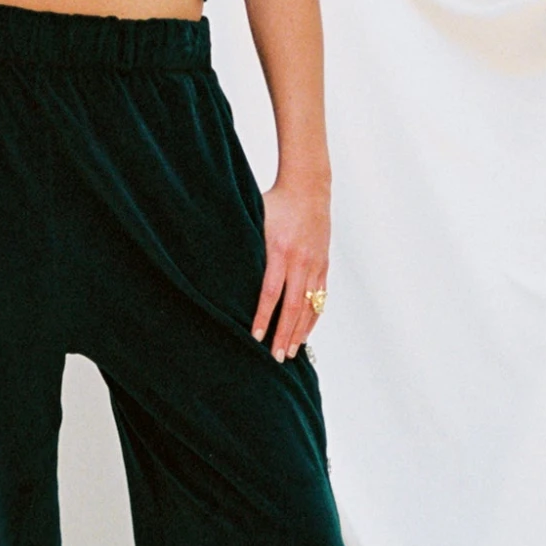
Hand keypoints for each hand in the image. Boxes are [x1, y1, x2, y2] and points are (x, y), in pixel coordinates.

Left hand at [252, 176, 330, 361]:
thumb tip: (221, 270)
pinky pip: (320, 297)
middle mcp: (300, 260)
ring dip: (300, 332)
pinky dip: (313, 318)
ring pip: (309, 306)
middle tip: (275, 358)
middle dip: (283, 334)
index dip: (264, 316)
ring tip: (291, 353)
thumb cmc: (275, 203)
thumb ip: (245, 246)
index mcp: (279, 250)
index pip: (271, 292)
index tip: (256, 337)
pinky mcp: (324, 265)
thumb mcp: (255, 219)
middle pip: (292, 306)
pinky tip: (305, 334)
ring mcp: (315, 264)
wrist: (309, 188)